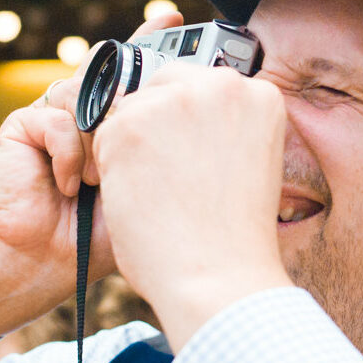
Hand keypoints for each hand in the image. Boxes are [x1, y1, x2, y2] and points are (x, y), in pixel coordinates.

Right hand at [0, 13, 184, 335]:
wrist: (40, 267)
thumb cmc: (102, 240)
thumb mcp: (150, 188)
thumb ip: (168, 151)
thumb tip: (209, 115)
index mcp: (121, 128)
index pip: (138, 73)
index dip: (154, 45)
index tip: (172, 19)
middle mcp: (88, 115)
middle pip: (110, 72)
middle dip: (123, 82)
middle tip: (142, 107)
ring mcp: (55, 118)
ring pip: (84, 91)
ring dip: (99, 140)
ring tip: (100, 180)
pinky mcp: (23, 127)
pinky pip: (56, 117)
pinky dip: (69, 154)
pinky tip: (70, 187)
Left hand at [93, 61, 294, 348]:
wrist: (218, 277)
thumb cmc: (235, 237)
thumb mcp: (250, 163)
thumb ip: (225, 129)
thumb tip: (187, 118)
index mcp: (259, 95)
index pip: (204, 86)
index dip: (187, 121)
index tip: (187, 154)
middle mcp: (220, 86)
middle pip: (165, 87)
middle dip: (157, 127)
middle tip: (166, 177)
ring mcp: (173, 102)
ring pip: (132, 110)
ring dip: (134, 148)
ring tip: (158, 195)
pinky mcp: (129, 125)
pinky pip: (103, 135)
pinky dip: (112, 168)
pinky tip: (137, 199)